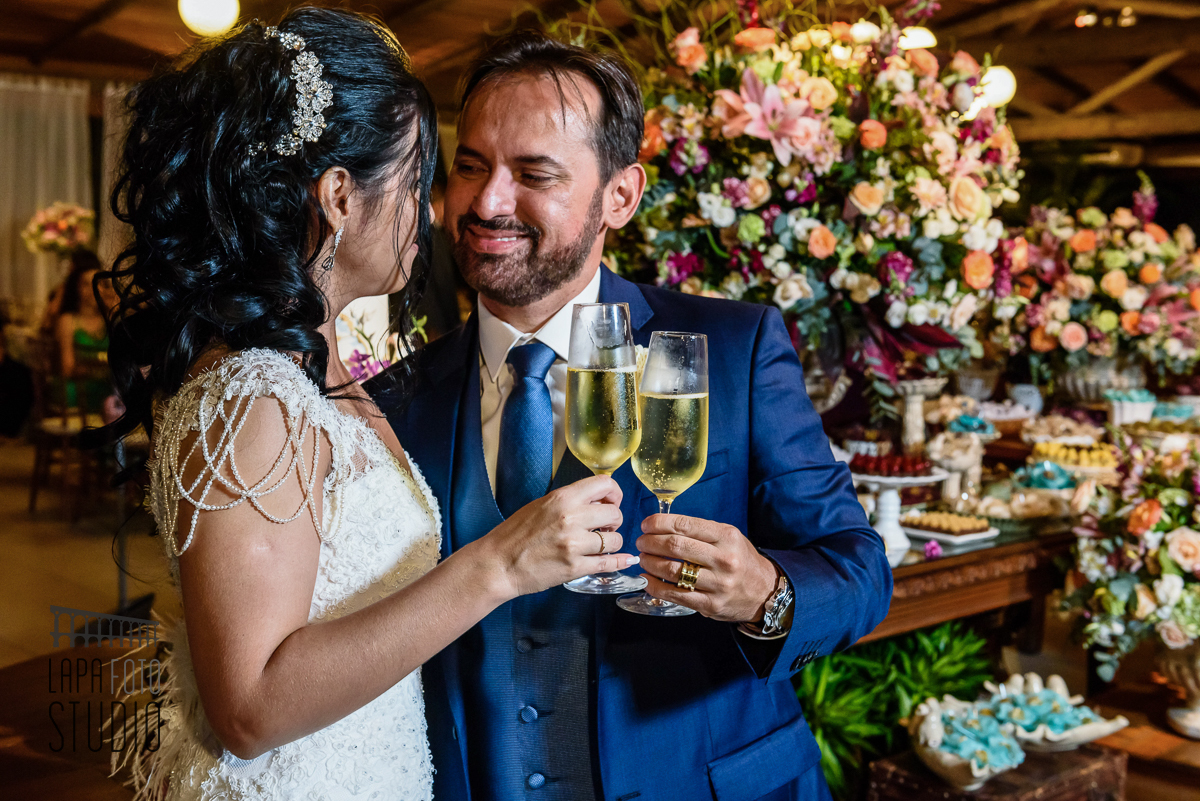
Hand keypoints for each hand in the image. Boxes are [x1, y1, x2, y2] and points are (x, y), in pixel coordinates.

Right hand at [472, 475, 634, 598]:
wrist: (497, 563)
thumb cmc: (514, 534)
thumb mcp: (541, 505)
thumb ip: (569, 501)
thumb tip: (597, 501)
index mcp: (562, 498)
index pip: (605, 484)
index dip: (614, 493)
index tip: (611, 502)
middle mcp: (571, 518)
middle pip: (615, 513)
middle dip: (613, 521)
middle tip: (603, 528)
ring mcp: (573, 544)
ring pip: (615, 540)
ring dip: (612, 543)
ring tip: (599, 545)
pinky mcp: (574, 568)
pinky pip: (608, 563)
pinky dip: (620, 562)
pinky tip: (625, 560)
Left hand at [636, 514, 776, 621]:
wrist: (764, 591)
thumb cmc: (740, 560)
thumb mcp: (728, 537)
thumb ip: (700, 531)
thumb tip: (662, 526)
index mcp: (727, 536)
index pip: (684, 525)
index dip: (659, 523)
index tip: (646, 525)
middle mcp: (724, 559)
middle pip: (675, 546)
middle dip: (650, 542)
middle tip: (641, 542)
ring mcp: (718, 583)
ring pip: (672, 570)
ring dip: (650, 563)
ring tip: (643, 559)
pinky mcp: (710, 604)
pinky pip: (675, 594)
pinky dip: (655, 586)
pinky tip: (647, 580)